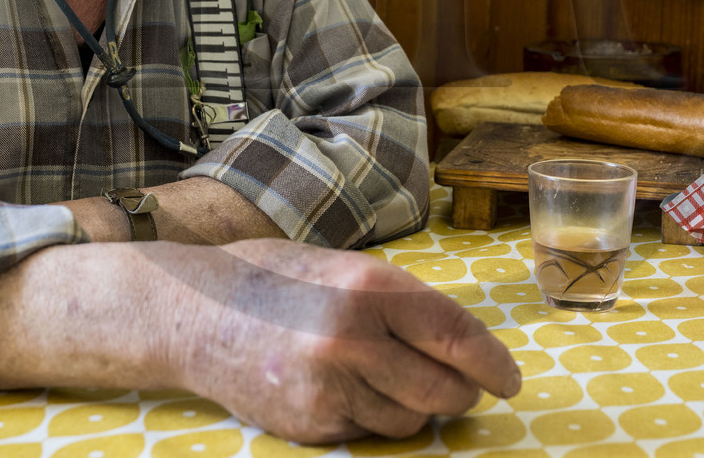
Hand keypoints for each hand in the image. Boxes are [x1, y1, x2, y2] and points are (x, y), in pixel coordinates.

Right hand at [164, 239, 520, 442]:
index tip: (510, 380)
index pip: (457, 336)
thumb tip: (462, 342)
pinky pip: (367, 434)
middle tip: (460, 387)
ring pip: (409, 421)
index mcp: (370, 287)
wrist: (194, 313)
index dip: (494, 364)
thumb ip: (401, 302)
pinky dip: (371, 420)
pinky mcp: (309, 424)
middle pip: (443, 390)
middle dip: (461, 393)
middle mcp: (353, 339)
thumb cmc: (275, 280)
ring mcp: (329, 387)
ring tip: (388, 380)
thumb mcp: (345, 269)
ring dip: (415, 409)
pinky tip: (347, 391)